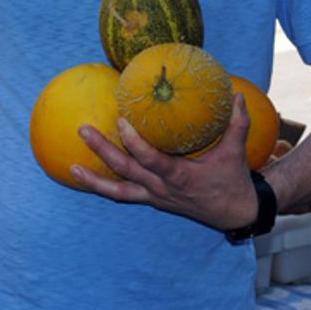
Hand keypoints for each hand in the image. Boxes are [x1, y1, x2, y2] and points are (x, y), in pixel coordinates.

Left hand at [72, 93, 258, 230]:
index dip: (134, 143)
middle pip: (126, 171)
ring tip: (72, 169)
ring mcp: (155, 197)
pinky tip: (87, 178)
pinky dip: (105, 188)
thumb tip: (238, 96)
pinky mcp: (152, 200)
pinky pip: (124, 195)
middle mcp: (162, 188)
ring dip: (94, 180)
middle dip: (103, 151)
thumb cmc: (233, 180)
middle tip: (83, 131)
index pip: (151, 159)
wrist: (234, 213)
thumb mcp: (236, 152)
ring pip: (119, 191)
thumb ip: (237, 124)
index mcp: (180, 176)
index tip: (120, 122)